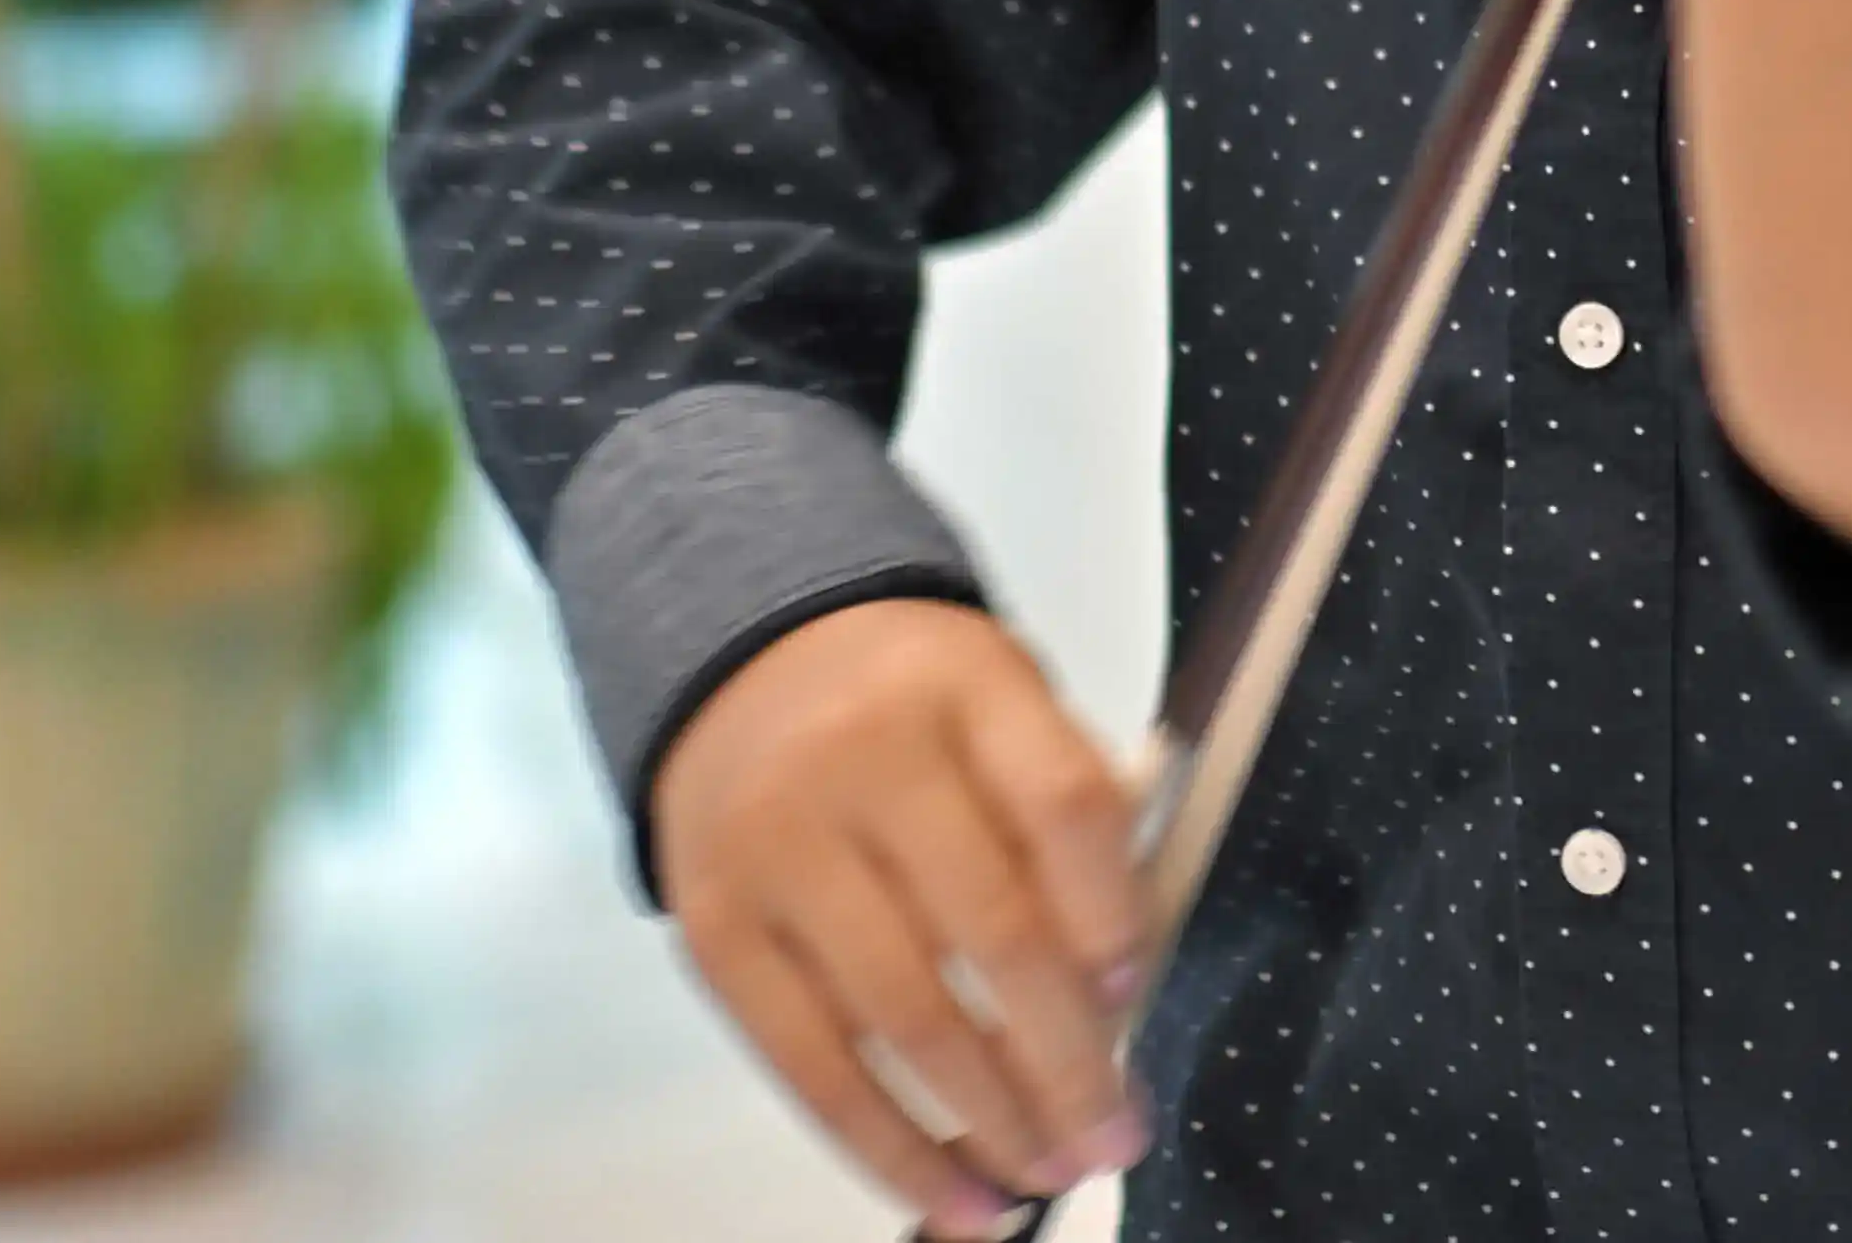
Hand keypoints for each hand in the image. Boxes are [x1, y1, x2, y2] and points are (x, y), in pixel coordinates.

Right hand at [645, 597, 1147, 1233]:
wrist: (743, 661)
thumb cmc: (908, 707)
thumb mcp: (1004, 704)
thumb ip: (1067, 815)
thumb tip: (1117, 991)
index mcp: (966, 685)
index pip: (1062, 804)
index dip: (1113, 914)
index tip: (1135, 996)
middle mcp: (865, 758)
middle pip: (992, 931)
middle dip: (1067, 1060)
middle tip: (1112, 1135)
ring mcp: (779, 847)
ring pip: (902, 1017)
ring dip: (989, 1122)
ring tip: (1047, 1174)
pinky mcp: (716, 931)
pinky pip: (808, 1064)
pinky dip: (887, 1147)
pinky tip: (951, 1195)